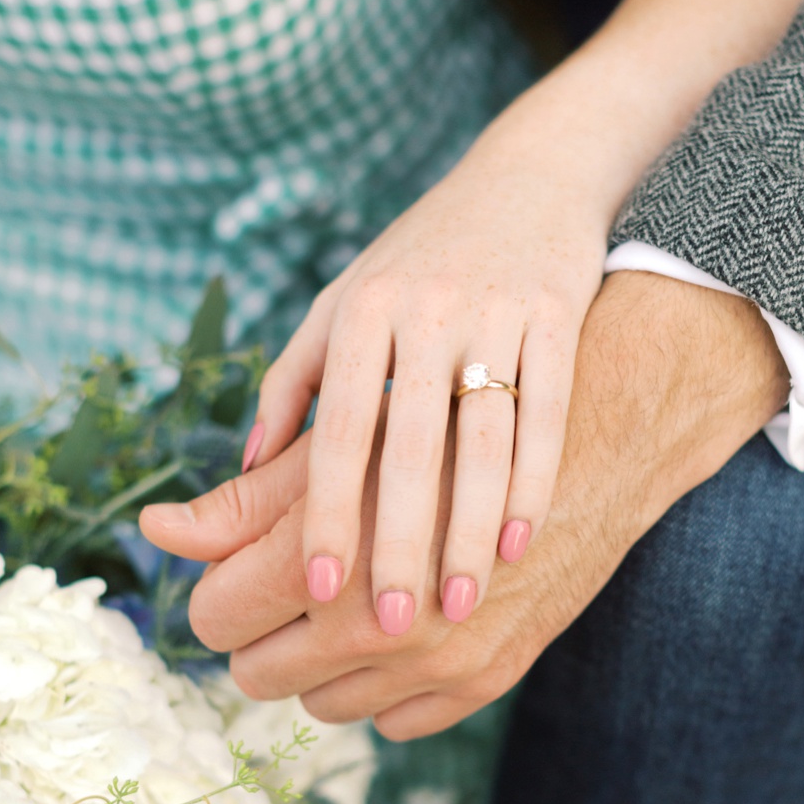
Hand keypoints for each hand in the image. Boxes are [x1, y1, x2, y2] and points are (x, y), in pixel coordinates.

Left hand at [252, 142, 606, 639]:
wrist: (527, 179)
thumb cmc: (415, 260)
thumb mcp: (341, 303)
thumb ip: (292, 383)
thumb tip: (246, 468)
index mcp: (359, 314)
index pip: (338, 432)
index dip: (328, 513)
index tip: (317, 588)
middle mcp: (422, 313)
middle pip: (409, 449)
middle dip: (399, 544)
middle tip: (388, 624)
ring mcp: (495, 314)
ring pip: (484, 442)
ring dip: (471, 532)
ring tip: (459, 608)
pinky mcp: (557, 317)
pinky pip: (546, 416)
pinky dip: (534, 485)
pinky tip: (519, 548)